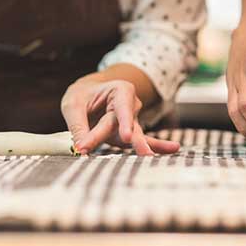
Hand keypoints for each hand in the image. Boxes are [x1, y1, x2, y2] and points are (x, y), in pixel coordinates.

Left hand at [61, 78, 178, 155]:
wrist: (88, 95)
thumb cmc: (82, 96)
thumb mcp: (73, 105)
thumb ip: (78, 127)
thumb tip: (80, 149)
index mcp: (120, 91)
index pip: (121, 108)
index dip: (124, 122)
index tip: (126, 137)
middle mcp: (131, 105)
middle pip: (125, 126)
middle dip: (127, 138)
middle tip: (138, 151)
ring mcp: (133, 121)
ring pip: (134, 136)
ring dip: (143, 146)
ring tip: (151, 155)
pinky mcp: (131, 135)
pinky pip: (143, 141)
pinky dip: (157, 146)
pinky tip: (173, 149)